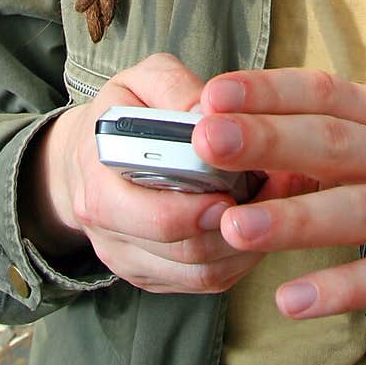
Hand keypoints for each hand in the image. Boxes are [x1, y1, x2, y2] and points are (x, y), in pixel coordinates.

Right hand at [21, 53, 302, 295]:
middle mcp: (109, 232)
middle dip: (237, 224)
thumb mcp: (139, 82)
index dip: (205, 207)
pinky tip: (259, 225)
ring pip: (202, 274)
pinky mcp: (155, 276)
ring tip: (277, 205)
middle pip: (185, 250)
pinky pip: (207, 282)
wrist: (88, 155)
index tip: (247, 179)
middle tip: (272, 193)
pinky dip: (241, 258)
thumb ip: (174, 88)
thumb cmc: (123, 114)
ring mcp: (132, 260)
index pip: (157, 215)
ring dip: (247, 243)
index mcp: (99, 181)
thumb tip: (211, 110)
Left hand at [192, 68, 365, 318]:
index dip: (268, 90)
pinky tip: (291, 299)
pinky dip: (338, 289)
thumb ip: (311, 125)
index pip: (321, 92)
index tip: (214, 95)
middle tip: (208, 142)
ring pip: (354, 210)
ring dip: (293, 219)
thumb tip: (224, 121)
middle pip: (331, 143)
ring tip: (233, 227)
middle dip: (268, 141)